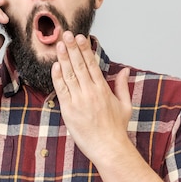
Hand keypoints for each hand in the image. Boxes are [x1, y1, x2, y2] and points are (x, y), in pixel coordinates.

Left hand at [51, 31, 131, 159]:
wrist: (109, 148)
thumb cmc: (116, 129)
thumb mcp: (125, 105)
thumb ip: (122, 86)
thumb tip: (125, 70)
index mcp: (103, 89)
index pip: (92, 64)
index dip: (85, 50)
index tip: (81, 37)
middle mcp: (90, 92)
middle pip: (79, 65)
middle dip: (73, 48)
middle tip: (67, 34)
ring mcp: (79, 101)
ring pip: (69, 75)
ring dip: (64, 58)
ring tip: (60, 44)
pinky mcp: (68, 110)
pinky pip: (61, 90)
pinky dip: (57, 77)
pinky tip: (55, 66)